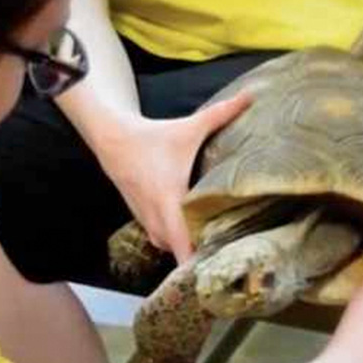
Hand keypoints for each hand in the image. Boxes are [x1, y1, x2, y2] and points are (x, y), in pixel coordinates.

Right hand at [97, 94, 251, 262]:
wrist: (112, 138)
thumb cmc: (154, 136)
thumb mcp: (189, 128)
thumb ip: (221, 114)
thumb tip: (250, 96)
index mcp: (168, 199)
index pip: (181, 244)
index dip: (197, 259)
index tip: (216, 266)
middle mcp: (155, 215)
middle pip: (178, 252)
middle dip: (198, 257)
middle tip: (226, 257)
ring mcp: (146, 219)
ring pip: (167, 246)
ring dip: (185, 249)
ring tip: (212, 250)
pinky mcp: (141, 216)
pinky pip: (160, 238)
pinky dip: (174, 240)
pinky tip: (194, 236)